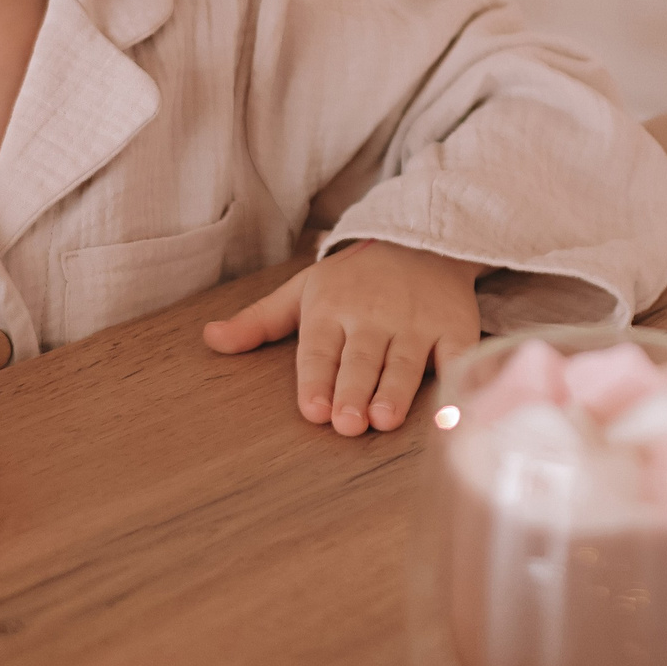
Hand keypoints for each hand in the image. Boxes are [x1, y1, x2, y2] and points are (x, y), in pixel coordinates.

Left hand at [202, 241, 482, 435]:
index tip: (314, 410)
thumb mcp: (303, 291)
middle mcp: (373, 315)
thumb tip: (210, 340)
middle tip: (347, 423)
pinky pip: (457, 356)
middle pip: (361, 358)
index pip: (319, 349)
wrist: (421, 242)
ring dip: (395, 389)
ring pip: (404, 361)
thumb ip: (260, 322)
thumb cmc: (354, 279)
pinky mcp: (454, 327)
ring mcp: (416, 322)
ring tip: (384, 419)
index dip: (316, 379)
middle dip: (353, 390)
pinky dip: (457, 380)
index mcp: (330, 308)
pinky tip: (450, 409)